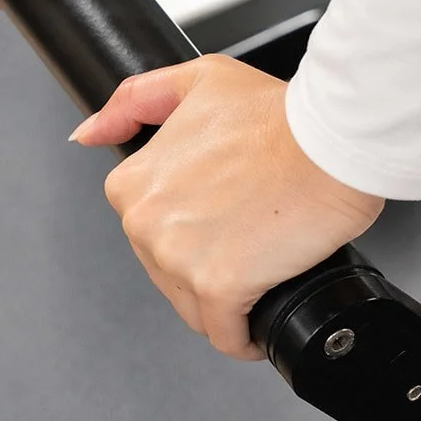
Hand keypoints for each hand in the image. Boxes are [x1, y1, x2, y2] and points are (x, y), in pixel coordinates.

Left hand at [72, 56, 383, 359]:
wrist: (330, 140)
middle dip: (208, 270)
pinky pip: (227, 336)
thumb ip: (136, 100)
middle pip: (170, 275)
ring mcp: (178, 258)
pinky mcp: (217, 287)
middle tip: (251, 243)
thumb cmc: (280, 117)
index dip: (192, 233)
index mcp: (135, 183)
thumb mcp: (200, 81)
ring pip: (196, 311)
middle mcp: (146, 222)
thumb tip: (90, 132)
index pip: (151, 233)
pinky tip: (260, 325)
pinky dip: (245, 338)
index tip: (223, 224)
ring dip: (227, 306)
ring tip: (262, 277)